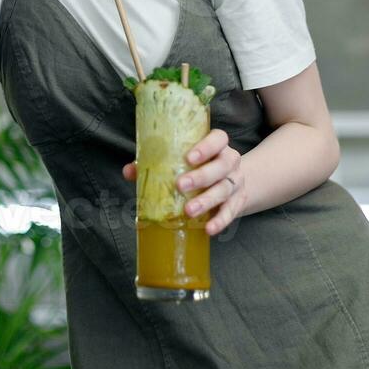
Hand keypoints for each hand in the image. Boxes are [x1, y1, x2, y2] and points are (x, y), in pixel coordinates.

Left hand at [122, 129, 246, 235]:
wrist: (232, 181)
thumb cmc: (199, 166)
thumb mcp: (183, 159)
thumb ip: (157, 163)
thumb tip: (129, 171)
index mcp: (217, 145)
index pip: (218, 138)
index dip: (206, 147)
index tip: (189, 157)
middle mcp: (230, 161)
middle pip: (222, 166)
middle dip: (201, 176)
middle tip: (180, 185)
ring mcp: (236, 181)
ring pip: (225, 189)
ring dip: (207, 201)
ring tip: (189, 211)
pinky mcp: (239, 201)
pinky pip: (231, 211)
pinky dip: (220, 221)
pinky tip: (209, 229)